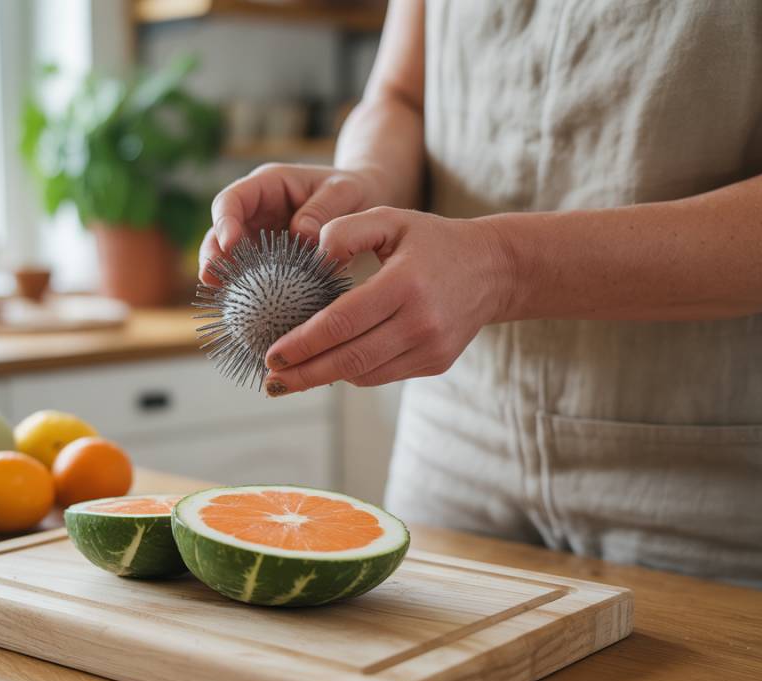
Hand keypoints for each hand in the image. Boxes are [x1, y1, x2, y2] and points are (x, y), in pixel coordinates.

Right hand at [199, 164, 384, 284]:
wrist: (364, 207)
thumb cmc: (353, 192)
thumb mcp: (345, 191)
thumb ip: (323, 208)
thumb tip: (300, 234)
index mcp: (268, 185)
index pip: (232, 200)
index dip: (224, 221)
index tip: (230, 244)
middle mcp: (256, 213)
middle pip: (220, 233)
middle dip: (213, 255)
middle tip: (212, 278)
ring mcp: (260, 240)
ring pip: (229, 259)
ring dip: (224, 279)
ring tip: (223, 298)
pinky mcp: (269, 264)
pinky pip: (252, 279)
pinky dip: (248, 294)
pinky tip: (247, 312)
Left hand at [262, 207, 514, 393]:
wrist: (491, 269)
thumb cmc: (430, 241)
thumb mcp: (389, 218)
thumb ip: (345, 231)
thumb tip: (313, 258)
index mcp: (405, 284)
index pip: (342, 322)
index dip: (303, 343)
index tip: (271, 354)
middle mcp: (421, 322)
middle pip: (349, 358)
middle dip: (304, 374)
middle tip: (270, 381)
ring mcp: (431, 347)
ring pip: (364, 373)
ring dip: (325, 377)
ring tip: (292, 376)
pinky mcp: (436, 363)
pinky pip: (382, 375)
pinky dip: (352, 372)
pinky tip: (330, 365)